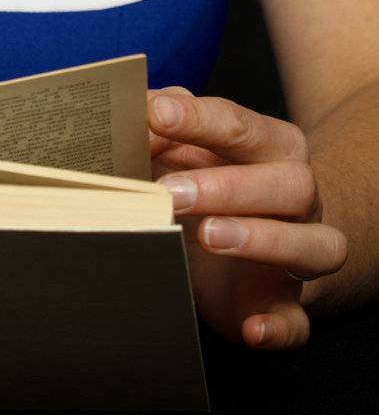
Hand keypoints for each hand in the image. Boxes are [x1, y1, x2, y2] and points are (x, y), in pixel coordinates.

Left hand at [147, 84, 347, 349]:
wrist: (242, 243)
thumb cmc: (206, 180)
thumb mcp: (183, 147)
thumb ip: (162, 129)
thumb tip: (134, 116)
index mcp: (272, 145)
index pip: (242, 125)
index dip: (199, 119)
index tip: (156, 116)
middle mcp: (298, 196)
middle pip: (291, 183)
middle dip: (229, 186)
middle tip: (171, 192)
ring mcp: (300, 251)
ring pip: (312, 245)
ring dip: (262, 240)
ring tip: (209, 236)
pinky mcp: (285, 304)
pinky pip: (298, 321)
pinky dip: (280, 328)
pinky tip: (252, 329)